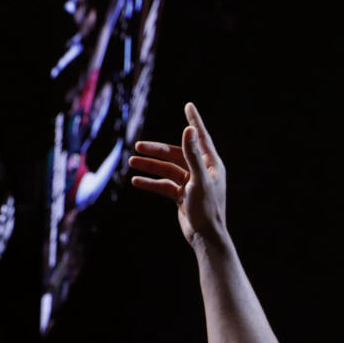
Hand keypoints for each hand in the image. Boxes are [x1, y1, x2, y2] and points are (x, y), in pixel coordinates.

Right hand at [129, 102, 226, 246]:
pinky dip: (151, 182)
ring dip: (150, 166)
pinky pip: (164, 185)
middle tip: (138, 147)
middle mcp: (202, 171)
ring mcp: (192, 184)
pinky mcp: (183, 196)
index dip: (194, 121)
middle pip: (176, 154)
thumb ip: (192, 155)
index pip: (200, 138)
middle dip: (157, 151)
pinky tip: (136, 181)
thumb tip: (188, 129)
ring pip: (168, 170)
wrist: (205, 237)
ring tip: (131, 163)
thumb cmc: (207, 209)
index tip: (188, 105)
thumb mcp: (198, 180)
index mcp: (211, 165)